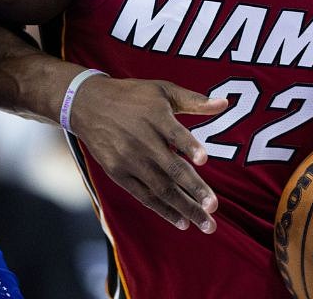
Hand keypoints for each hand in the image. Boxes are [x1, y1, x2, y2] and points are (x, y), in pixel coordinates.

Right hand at [69, 75, 227, 232]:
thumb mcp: (163, 90)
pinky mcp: (117, 173)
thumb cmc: (133, 96)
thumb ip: (194, 100)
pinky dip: (163, 210)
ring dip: (184, 207)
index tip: (203, 160)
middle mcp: (142, 142)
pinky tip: (182, 222)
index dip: (189, 147)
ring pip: (160, 188)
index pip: (175, 135)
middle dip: (194, 190)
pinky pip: (144, 196)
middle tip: (213, 207)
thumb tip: (225, 103)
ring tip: (205, 223)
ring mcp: (128, 160)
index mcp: (156, 118)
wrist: (86, 104)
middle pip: (171, 169)